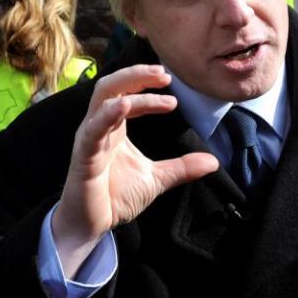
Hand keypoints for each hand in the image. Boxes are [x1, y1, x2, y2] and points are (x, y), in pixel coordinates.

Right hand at [52, 65, 218, 277]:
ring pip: (102, 97)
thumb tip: (213, 161)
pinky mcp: (84, 155)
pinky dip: (107, 114)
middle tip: (164, 73)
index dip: (149, 89)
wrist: (93, 224)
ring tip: (153, 79)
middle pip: (111, 85)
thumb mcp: (156, 179)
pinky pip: (93, 129)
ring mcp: (89, 138)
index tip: (173, 92)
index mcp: (114, 128)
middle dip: (136, 74)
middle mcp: (99, 127)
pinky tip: (124, 106)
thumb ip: (181, 167)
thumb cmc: (115, 197)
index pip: (129, 96)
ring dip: (127, 83)